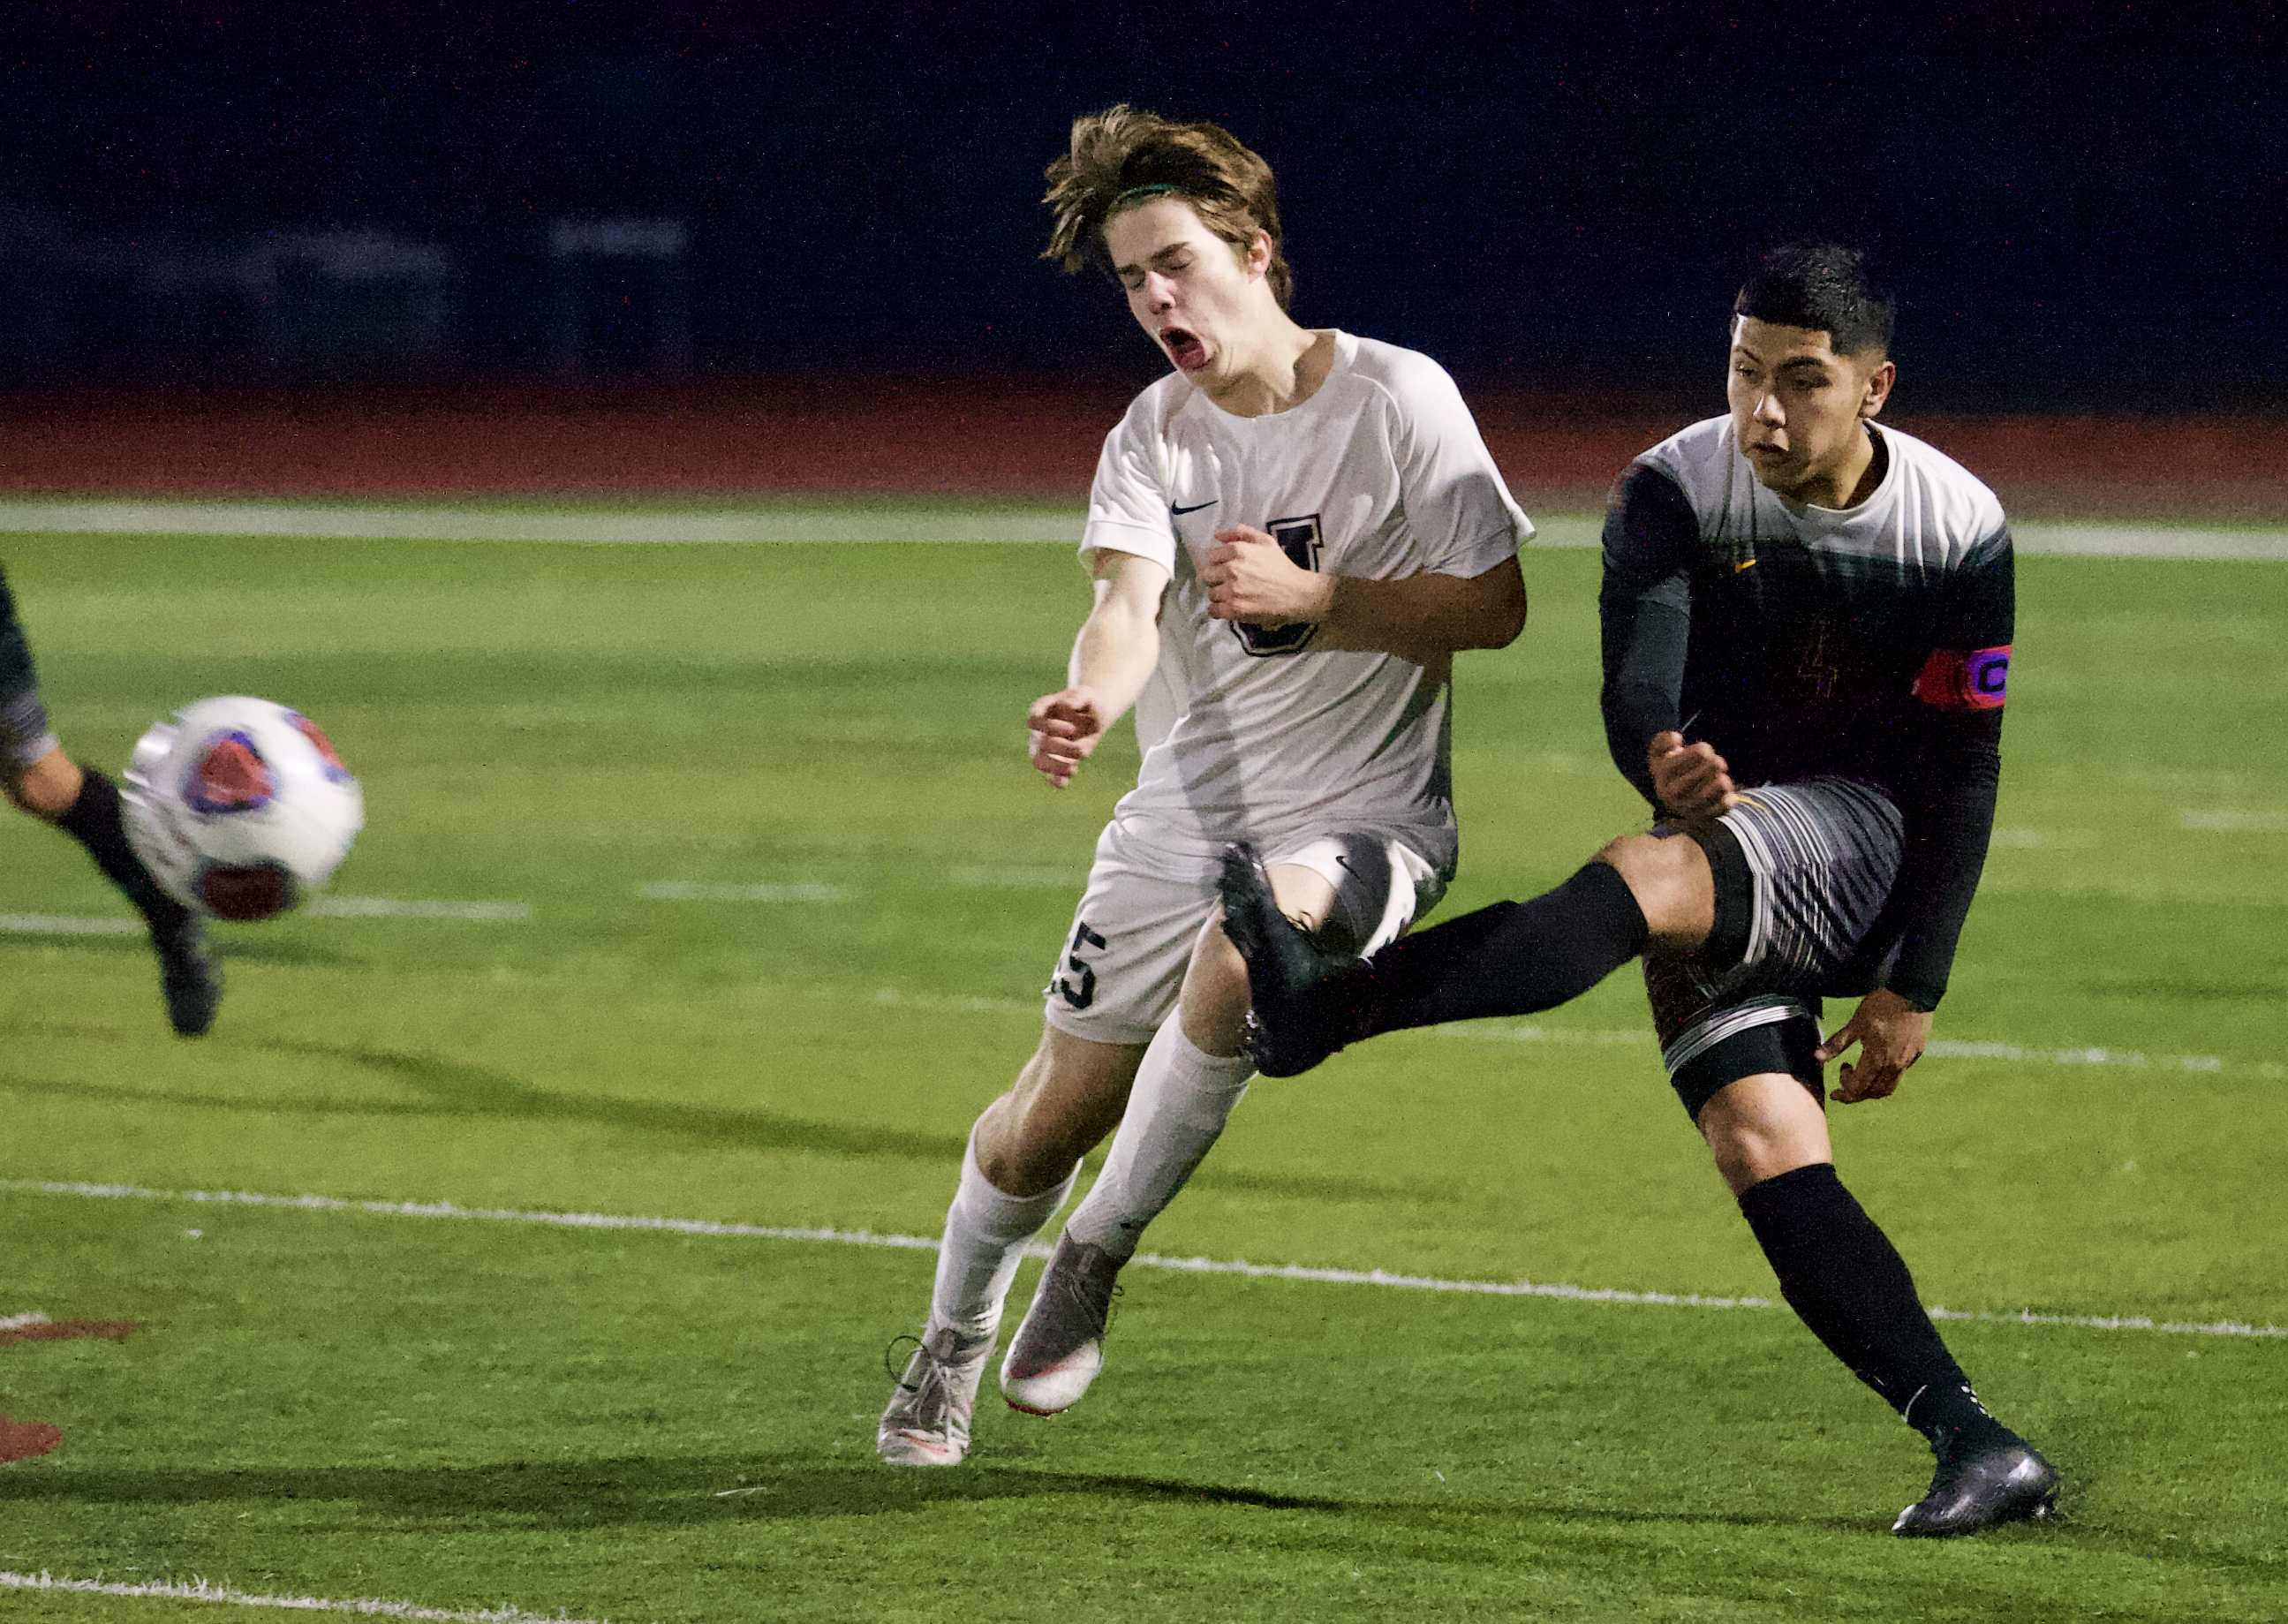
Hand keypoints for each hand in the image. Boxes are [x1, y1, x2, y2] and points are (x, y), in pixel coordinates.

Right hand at [1027, 687, 1106, 787]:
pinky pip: (1049, 775)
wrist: (1094, 715)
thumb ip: (1077, 697)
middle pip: (1039, 744)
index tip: (1071, 728)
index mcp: (1042, 710)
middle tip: (1080, 749)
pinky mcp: (1056, 761)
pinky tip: (1066, 780)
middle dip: (1060, 749)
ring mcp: (1045, 747)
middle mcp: (1039, 730)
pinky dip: (1055, 780)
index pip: (1034, 721)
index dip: (1050, 728)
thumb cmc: (1087, 702)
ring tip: (1072, 768)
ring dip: (1054, 767)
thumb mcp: (1087, 695)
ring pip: (1038, 762)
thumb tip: (1066, 706)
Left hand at [1202, 525, 1335, 627]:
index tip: (1224, 569)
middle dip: (1215, 579)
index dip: (1217, 564)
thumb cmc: (1281, 566)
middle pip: (1206, 575)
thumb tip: (1217, 534)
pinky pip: (1213, 610)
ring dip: (1218, 595)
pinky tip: (1227, 608)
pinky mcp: (1234, 609)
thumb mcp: (1265, 542)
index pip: (1210, 557)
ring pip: (1210, 593)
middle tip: (1227, 583)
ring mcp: (1231, 590)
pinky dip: (1217, 610)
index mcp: (1237, 550)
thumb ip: (1241, 534)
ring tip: (1231, 596)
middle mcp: (1231, 569)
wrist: (1297, 593)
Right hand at [1648, 730, 1737, 818]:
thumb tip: (1676, 739)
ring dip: (1722, 778)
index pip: (1698, 754)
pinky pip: (1726, 803)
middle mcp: (1673, 794)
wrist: (1673, 801)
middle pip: (1713, 766)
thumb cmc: (1670, 769)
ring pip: (1721, 785)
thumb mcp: (1659, 753)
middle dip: (1716, 761)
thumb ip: (1663, 740)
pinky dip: (1727, 795)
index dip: (1704, 749)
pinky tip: (1719, 793)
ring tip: (1717, 778)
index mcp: (1662, 775)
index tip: (1704, 751)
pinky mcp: (1705, 817)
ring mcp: (1689, 808)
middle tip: (1715, 763)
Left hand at [1816, 988, 1932, 1103]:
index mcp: (1877, 1060)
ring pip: (1889, 1087)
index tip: (1834, 1091)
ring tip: (1859, 1074)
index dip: (1844, 1094)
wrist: (1913, 992)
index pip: (1858, 1090)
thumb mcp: (1855, 1023)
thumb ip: (1837, 1043)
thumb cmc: (1881, 1006)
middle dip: (1856, 1093)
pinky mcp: (1916, 1054)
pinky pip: (1899, 1074)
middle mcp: (1894, 1066)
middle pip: (1874, 1093)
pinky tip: (1876, 1063)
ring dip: (1871, 1088)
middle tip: (1844, 1083)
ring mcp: (1907, 1061)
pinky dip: (1884, 1077)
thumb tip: (1817, 1057)